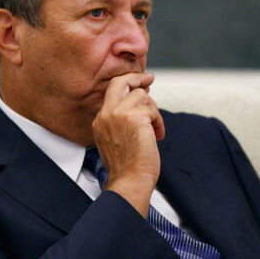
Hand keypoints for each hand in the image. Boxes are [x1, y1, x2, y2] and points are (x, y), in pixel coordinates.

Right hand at [91, 72, 164, 217]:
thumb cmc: (127, 166)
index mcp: (100, 120)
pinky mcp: (135, 117)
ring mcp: (119, 114)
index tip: (141, 82)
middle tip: (150, 78)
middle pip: (120, 82)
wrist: (130, 180)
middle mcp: (106, 115)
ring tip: (154, 130)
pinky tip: (157, 135)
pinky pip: (152, 110)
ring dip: (153, 112)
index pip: (112, 92)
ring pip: (142, 96)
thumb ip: (121, 120)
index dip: (128, 84)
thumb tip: (140, 101)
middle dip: (137, 77)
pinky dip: (159, 122)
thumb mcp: (115, 139)